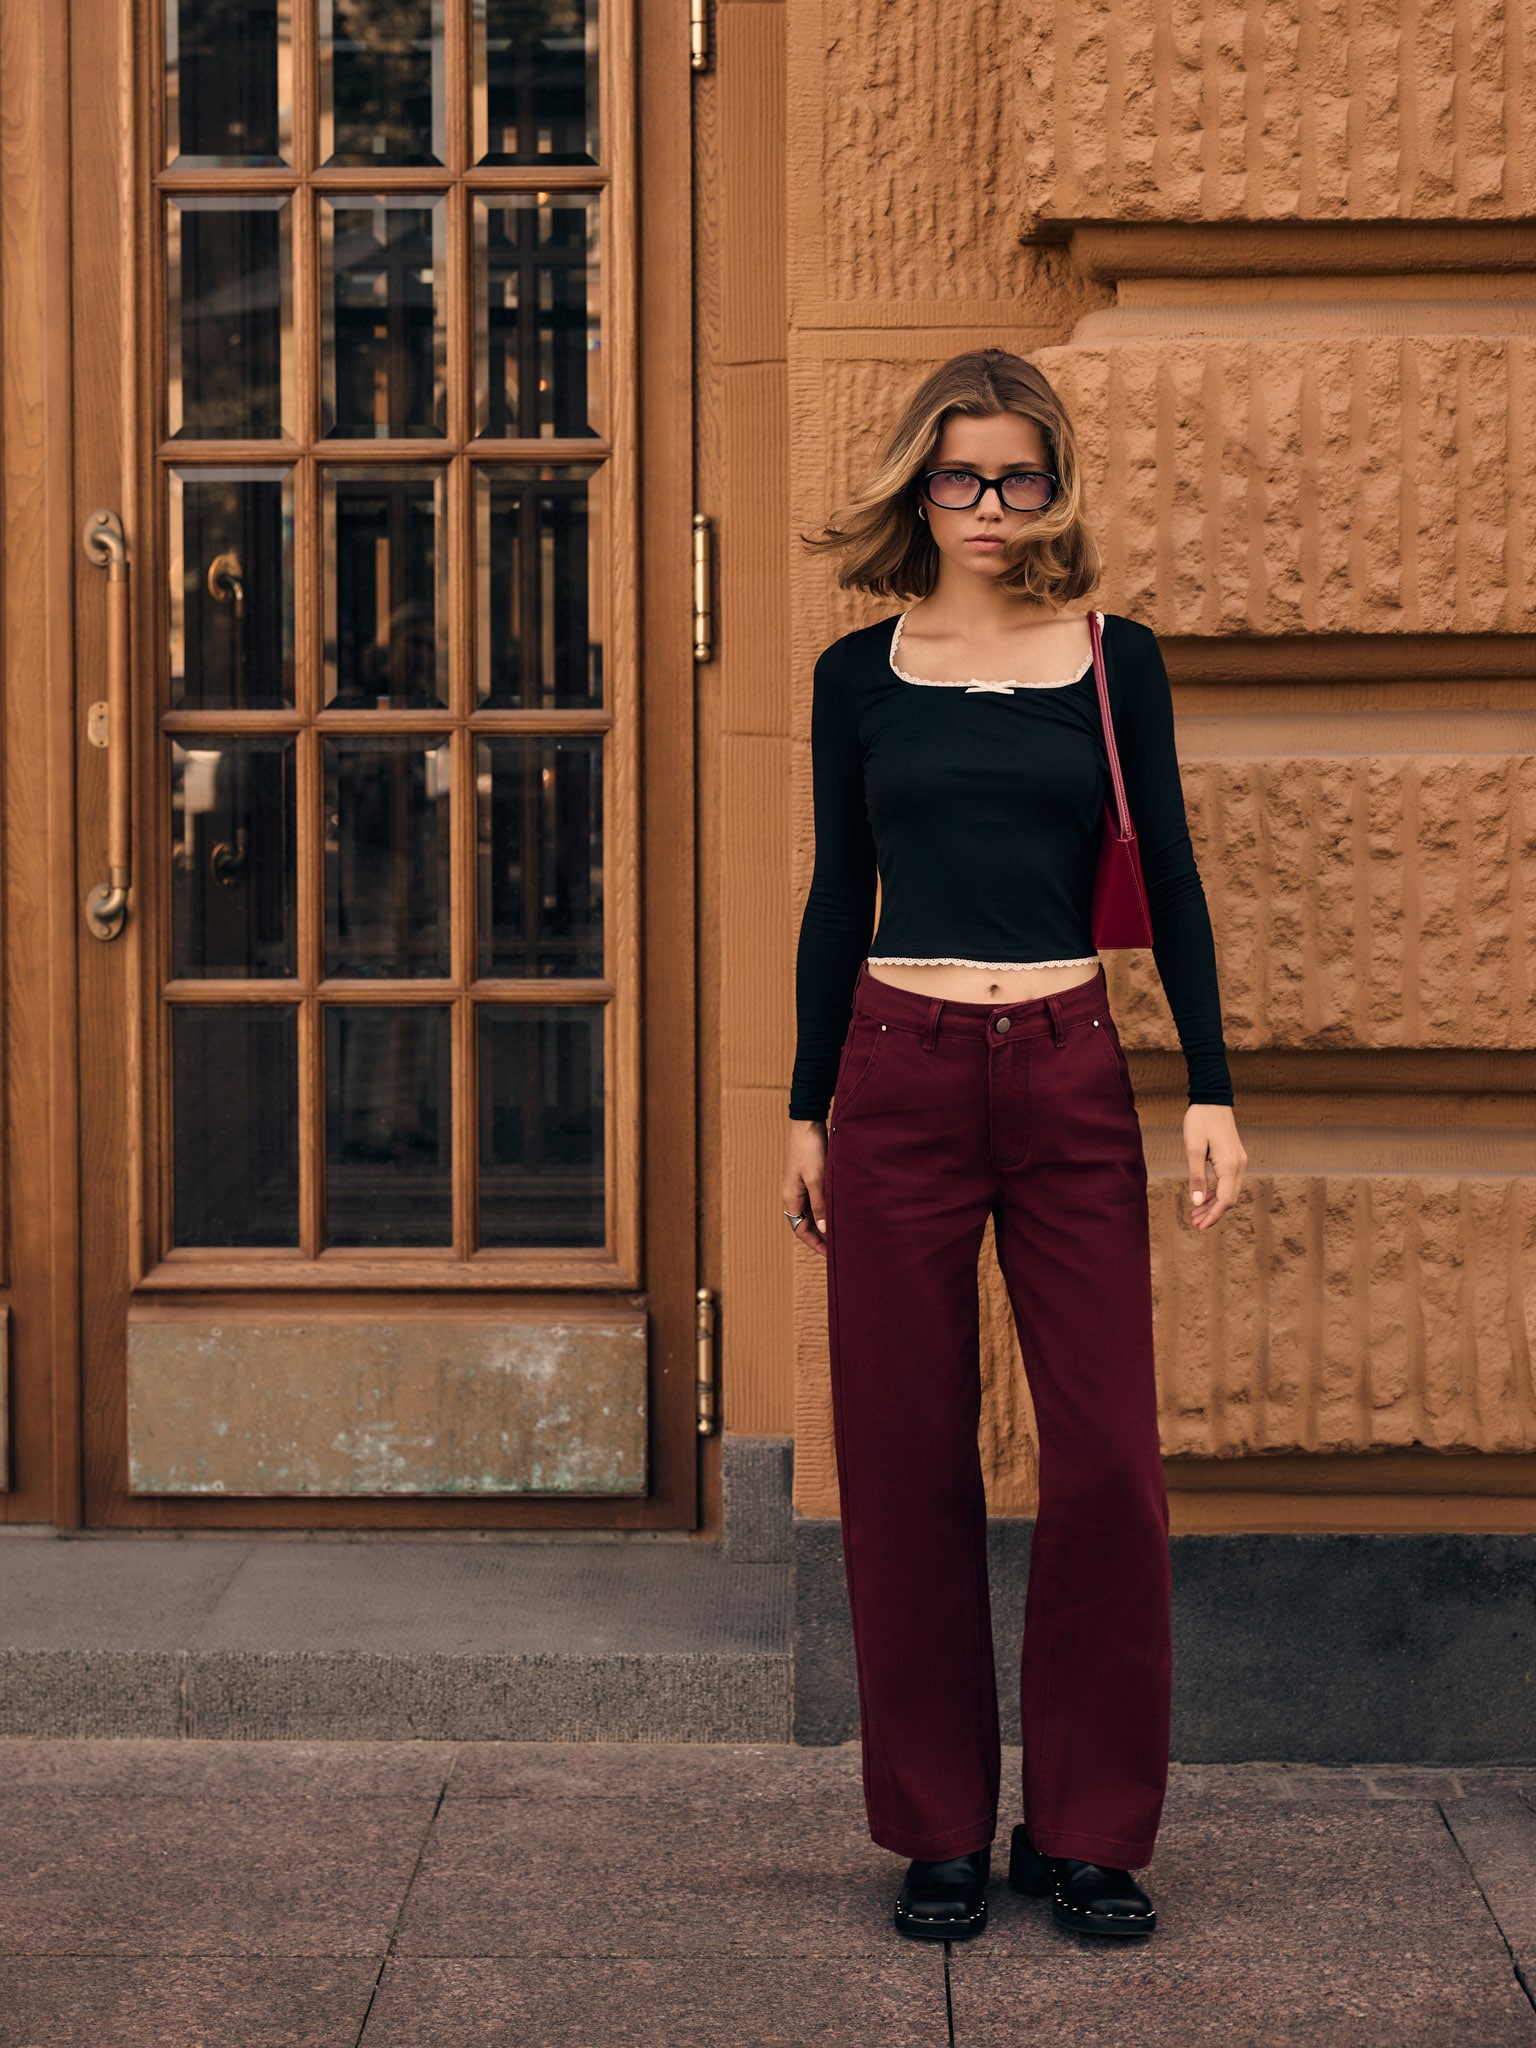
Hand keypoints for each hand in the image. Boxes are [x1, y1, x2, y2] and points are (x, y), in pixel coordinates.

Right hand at [782, 1120, 828, 1257]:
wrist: (808, 1123)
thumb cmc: (810, 1150)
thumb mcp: (817, 1179)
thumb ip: (820, 1205)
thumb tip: (824, 1229)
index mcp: (791, 1198)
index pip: (801, 1231)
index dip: (816, 1243)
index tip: (831, 1253)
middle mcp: (794, 1195)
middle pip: (807, 1224)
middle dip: (822, 1235)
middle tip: (840, 1244)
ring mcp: (801, 1187)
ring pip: (814, 1212)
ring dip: (826, 1221)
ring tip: (843, 1230)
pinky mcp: (810, 1178)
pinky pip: (818, 1200)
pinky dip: (828, 1208)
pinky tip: (841, 1210)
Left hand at [1183, 1103, 1246, 1230]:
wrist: (1212, 1099)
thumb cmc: (1200, 1121)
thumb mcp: (1193, 1148)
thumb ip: (1196, 1177)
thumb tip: (1197, 1203)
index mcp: (1230, 1165)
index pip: (1225, 1200)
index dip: (1212, 1216)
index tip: (1199, 1227)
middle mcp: (1239, 1165)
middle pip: (1229, 1199)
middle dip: (1213, 1213)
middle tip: (1194, 1223)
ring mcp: (1239, 1161)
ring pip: (1229, 1191)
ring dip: (1214, 1203)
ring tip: (1195, 1214)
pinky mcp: (1234, 1158)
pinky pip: (1228, 1181)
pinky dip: (1216, 1192)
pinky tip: (1203, 1197)